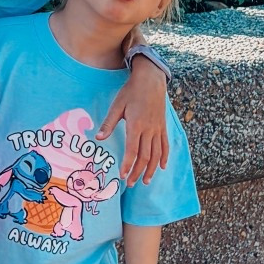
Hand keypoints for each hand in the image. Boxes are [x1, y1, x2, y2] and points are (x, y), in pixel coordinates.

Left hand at [98, 57, 169, 182]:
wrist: (151, 80)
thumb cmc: (131, 92)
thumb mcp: (117, 106)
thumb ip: (108, 123)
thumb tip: (98, 138)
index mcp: (136, 125)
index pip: (132, 150)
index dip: (127, 165)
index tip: (123, 176)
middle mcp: (149, 129)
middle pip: (145, 156)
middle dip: (137, 172)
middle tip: (131, 184)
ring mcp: (158, 129)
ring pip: (156, 154)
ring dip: (151, 169)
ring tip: (145, 181)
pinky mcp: (163, 127)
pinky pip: (165, 145)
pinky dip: (164, 157)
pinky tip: (162, 167)